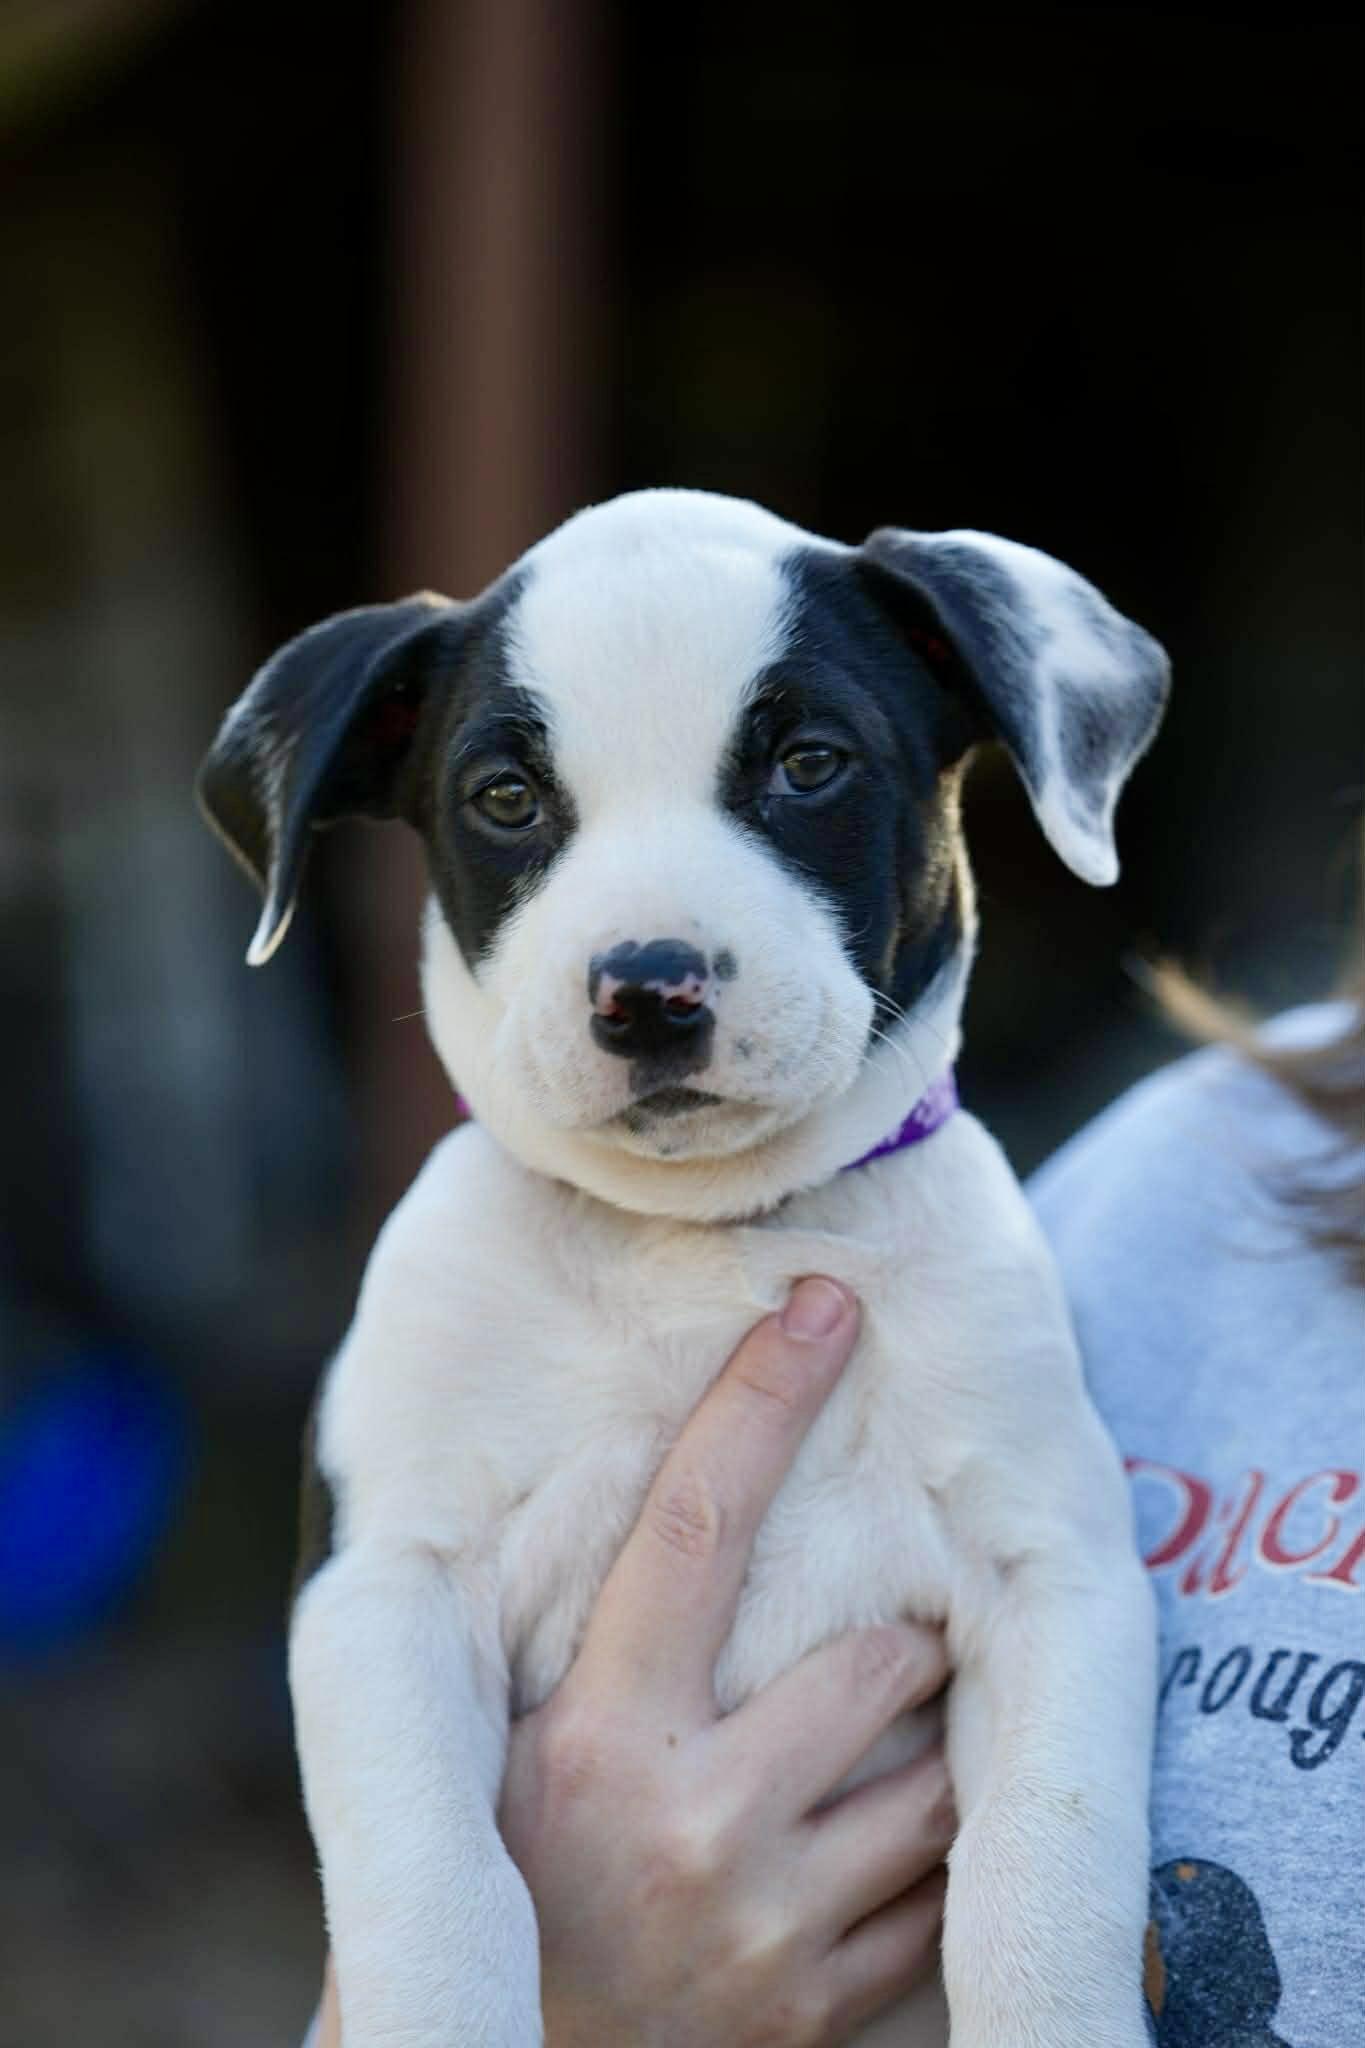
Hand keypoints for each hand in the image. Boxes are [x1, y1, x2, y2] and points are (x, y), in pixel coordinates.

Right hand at [500, 1277, 951, 2046]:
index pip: (695, 1529)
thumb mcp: (526, 1756)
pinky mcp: (828, 2007)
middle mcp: (689, 1825)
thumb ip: (594, 1653)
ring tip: (857, 1762)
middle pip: (875, 1658)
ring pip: (936, 1772)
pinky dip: (924, 1856)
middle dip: (883, 1649)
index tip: (825, 1306)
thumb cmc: (520, 1889)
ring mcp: (770, 1928)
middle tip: (851, 1658)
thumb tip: (670, 1496)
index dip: (762, 1400)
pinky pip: (941, 1885)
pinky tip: (861, 1855)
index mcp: (594, 1741)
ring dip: (918, 1748)